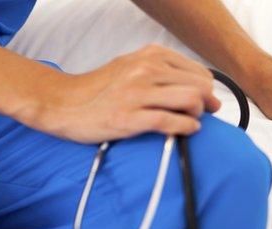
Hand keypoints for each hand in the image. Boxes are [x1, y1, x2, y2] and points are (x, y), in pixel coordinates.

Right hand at [17, 44, 219, 142]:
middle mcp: (146, 69)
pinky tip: (186, 131)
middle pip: (200, 87)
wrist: (63, 102)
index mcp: (151, 55)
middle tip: (201, 115)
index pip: (200, 73)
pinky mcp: (129, 117)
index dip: (208, 91)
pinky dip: (186, 128)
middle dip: (207, 104)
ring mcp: (137, 93)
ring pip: (191, 101)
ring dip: (198, 115)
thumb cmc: (102, 89)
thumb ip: (165, 72)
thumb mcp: (134, 67)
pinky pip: (171, 121)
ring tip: (190, 121)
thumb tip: (203, 90)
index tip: (206, 102)